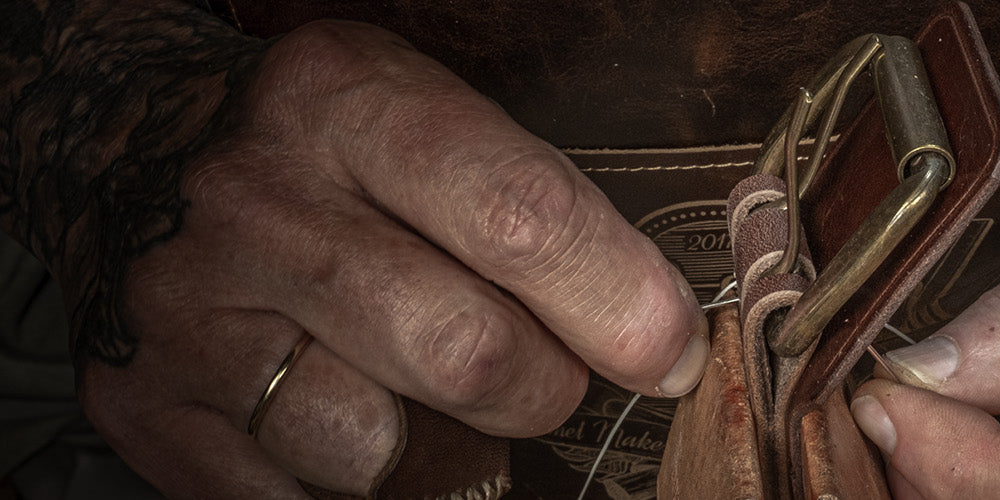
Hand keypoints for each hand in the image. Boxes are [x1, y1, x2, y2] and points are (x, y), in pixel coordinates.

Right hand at [58, 21, 706, 495]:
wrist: (130, 153)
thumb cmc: (323, 150)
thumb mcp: (422, 114)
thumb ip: (535, 207)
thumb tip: (660, 338)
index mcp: (347, 102)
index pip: (520, 218)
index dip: (619, 303)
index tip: (670, 353)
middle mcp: (258, 201)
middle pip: (466, 355)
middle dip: (541, 389)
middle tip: (541, 373)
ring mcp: (190, 313)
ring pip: (378, 453)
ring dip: (433, 444)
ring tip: (405, 376)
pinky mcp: (147, 408)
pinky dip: (349, 482)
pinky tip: (340, 408)